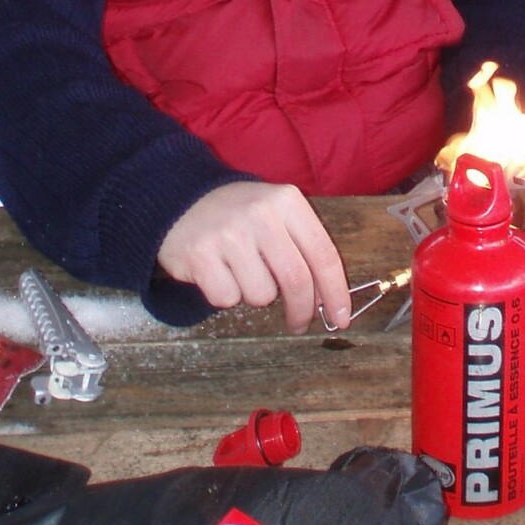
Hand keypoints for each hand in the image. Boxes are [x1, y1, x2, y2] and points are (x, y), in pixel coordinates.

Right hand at [157, 181, 350, 331]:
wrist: (182, 201)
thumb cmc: (241, 216)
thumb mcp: (277, 214)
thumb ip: (303, 248)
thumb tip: (327, 300)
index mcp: (287, 201)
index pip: (323, 254)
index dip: (335, 292)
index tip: (341, 318)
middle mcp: (261, 214)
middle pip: (296, 280)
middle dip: (302, 310)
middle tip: (299, 323)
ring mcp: (229, 234)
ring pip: (261, 295)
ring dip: (255, 294)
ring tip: (242, 272)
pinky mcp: (200, 255)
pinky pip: (227, 299)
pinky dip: (225, 295)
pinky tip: (219, 272)